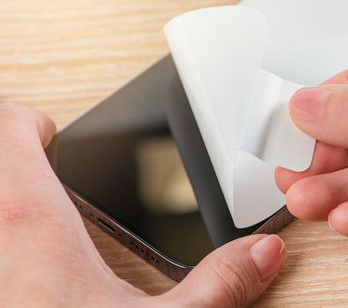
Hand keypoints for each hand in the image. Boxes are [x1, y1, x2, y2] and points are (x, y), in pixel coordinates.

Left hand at [0, 103, 285, 306]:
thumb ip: (218, 286)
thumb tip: (263, 253)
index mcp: (29, 223)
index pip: (9, 127)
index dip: (32, 121)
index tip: (55, 136)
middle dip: (8, 153)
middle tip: (39, 166)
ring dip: (5, 194)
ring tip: (37, 218)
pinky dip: (3, 237)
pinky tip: (33, 270)